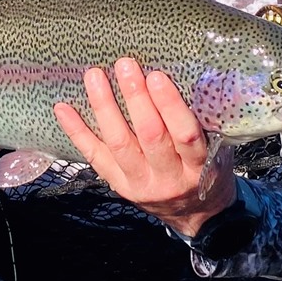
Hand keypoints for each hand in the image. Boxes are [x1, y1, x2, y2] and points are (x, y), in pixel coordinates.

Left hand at [53, 58, 236, 236]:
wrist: (195, 216)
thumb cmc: (208, 170)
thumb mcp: (218, 148)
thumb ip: (203, 120)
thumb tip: (185, 73)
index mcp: (198, 166)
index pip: (185, 134)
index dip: (170, 106)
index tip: (156, 76)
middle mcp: (169, 178)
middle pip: (150, 135)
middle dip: (136, 98)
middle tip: (125, 65)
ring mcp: (140, 184)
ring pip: (119, 143)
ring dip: (104, 107)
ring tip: (95, 76)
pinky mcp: (119, 186)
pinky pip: (95, 156)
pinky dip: (77, 131)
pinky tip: (63, 108)